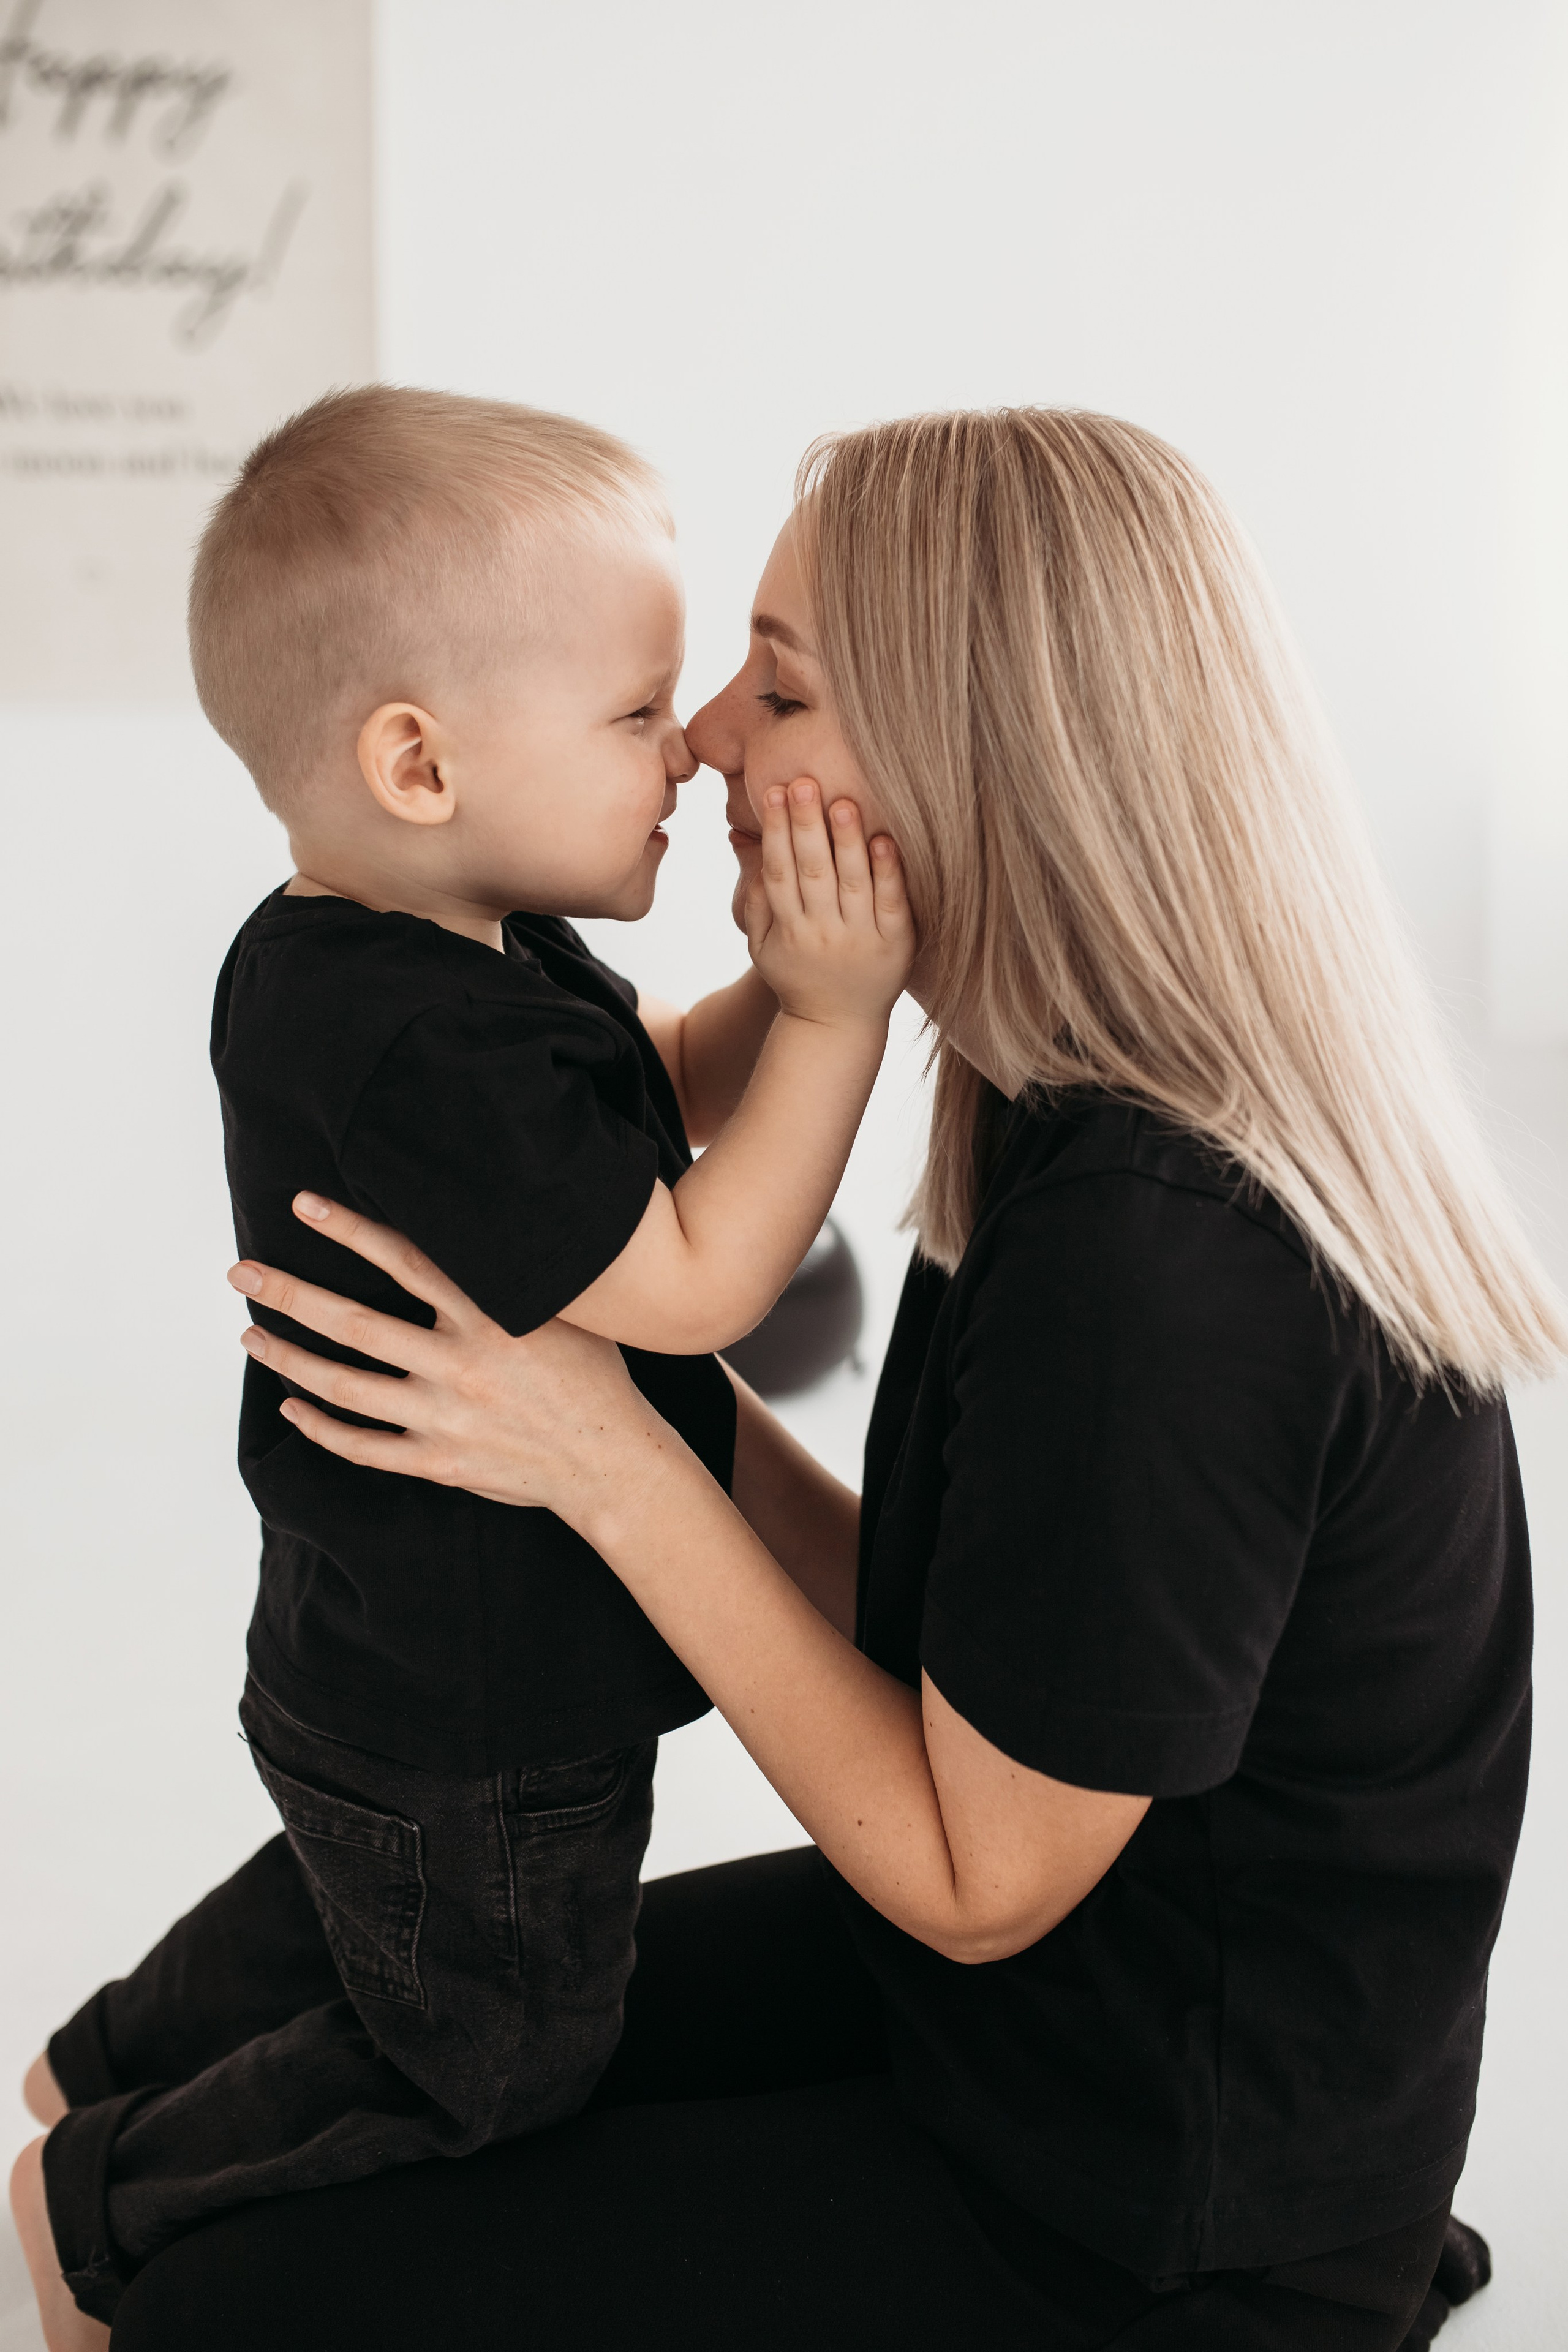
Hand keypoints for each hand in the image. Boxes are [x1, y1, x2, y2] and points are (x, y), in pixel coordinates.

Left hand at [227, 1198, 674, 1527]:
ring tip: (250, 1337)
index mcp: (491, 1317)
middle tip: (239, 1273)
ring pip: (343, 1387)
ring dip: (288, 1359)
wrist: (613, 1463)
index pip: (404, 1259)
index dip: (350, 1229)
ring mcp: (444, 1418)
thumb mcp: (564, 1310)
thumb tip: (461, 1229)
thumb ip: (506, 1280)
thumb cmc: (592, 1376)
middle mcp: (460, 1365)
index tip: (302, 1204)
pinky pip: (362, 1446)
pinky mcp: (439, 1462)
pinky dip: (319, 1427)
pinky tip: (291, 1406)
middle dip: (288, 1294)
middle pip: (352, 1324)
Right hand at [743, 780, 913, 1027]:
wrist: (838, 1026)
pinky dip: (888, 872)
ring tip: (842, 802)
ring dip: (846, 841)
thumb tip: (753, 852)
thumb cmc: (798, 976)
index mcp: (789, 929)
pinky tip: (884, 839)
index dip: (776, 830)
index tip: (774, 791)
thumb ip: (758, 904)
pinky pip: (891, 904)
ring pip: (852, 883)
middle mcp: (823, 932)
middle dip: (806, 825)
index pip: (779, 871)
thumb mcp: (763, 948)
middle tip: (803, 781)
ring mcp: (860, 938)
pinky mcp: (895, 945)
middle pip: (812, 871)